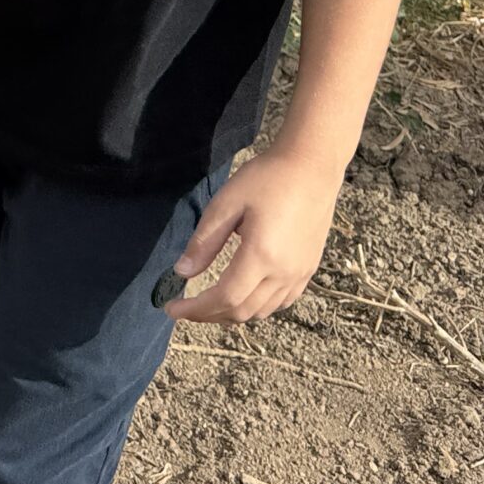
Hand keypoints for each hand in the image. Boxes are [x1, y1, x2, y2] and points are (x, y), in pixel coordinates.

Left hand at [164, 133, 351, 323]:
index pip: (225, 298)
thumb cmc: (266, 179)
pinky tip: (241, 296)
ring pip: (262, 311)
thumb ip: (204, 241)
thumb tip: (182, 272)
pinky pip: (281, 302)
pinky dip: (256, 307)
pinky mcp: (308, 269)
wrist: (312, 168)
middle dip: (209, 315)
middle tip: (184, 308)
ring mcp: (300, 273)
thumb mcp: (226, 203)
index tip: (171, 307)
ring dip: (232, 314)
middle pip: (242, 311)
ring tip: (207, 305)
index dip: (196, 309)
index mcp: (262, 255)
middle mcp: (284, 272)